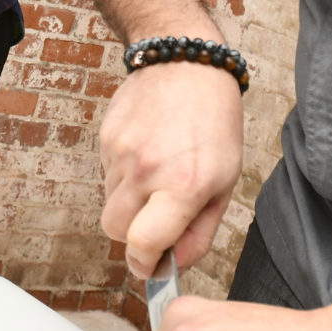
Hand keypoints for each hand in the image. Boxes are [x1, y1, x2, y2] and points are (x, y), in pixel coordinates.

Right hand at [99, 60, 244, 277]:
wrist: (188, 65)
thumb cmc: (214, 123)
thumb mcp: (225, 182)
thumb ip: (200, 232)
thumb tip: (175, 265)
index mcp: (183, 186)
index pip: (142, 245)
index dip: (144, 263)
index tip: (151, 264)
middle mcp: (146, 170)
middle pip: (116, 230)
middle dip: (133, 234)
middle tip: (158, 217)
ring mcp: (121, 152)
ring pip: (110, 202)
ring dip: (130, 201)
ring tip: (158, 171)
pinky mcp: (106, 137)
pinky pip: (107, 174)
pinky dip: (124, 174)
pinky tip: (148, 151)